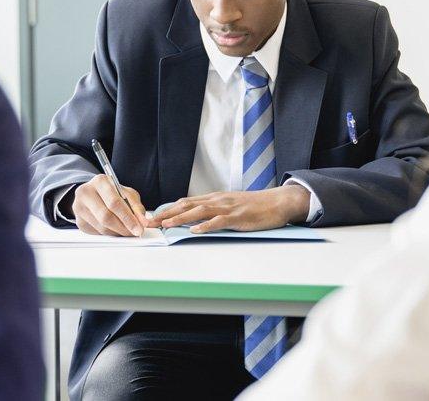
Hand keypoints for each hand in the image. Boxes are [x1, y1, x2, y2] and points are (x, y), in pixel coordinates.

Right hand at [71, 175, 147, 235]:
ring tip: (127, 230)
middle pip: (106, 217)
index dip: (128, 218)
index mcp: (99, 181)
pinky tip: (115, 229)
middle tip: (135, 232)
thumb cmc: (112, 192)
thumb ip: (136, 206)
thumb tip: (143, 222)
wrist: (93, 193)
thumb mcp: (126, 193)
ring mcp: (79, 208)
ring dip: (118, 232)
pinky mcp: (79, 221)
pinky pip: (97, 233)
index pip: (114, 202)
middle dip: (124, 228)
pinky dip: (110, 234)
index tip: (139, 228)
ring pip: (102, 227)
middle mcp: (86, 193)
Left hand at [146, 185, 310, 233]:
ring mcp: (228, 208)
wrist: (277, 202)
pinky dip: (205, 226)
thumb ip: (214, 211)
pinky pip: (219, 221)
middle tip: (150, 221)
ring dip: (181, 218)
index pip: (185, 202)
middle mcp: (218, 200)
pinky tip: (195, 231)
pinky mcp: (238, 217)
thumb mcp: (230, 206)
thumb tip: (196, 219)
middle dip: (167, 214)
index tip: (152, 216)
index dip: (168, 209)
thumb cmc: (255, 206)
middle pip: (187, 205)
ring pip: (199, 211)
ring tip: (166, 225)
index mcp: (214, 198)